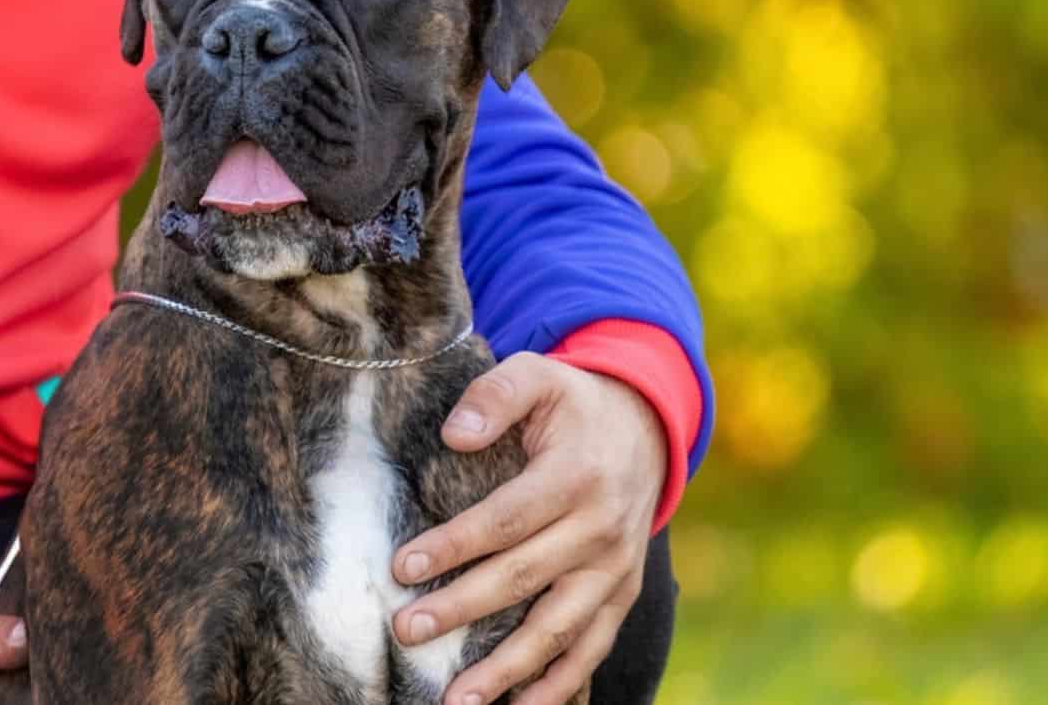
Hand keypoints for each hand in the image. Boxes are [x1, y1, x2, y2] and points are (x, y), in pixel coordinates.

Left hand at [390, 353, 665, 704]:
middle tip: (407, 630)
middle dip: (462, 609)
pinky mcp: (621, 593)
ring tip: (458, 699)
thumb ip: (496, 395)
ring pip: (559, 628)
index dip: (455, 544)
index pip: (506, 518)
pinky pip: (592, 648)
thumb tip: (455, 433)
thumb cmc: (573, 403)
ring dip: (508, 669)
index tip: (402, 566)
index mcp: (576, 476)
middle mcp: (601, 529)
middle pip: (524, 578)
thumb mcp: (539, 375)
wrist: (646, 426)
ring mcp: (615, 568)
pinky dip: (560, 686)